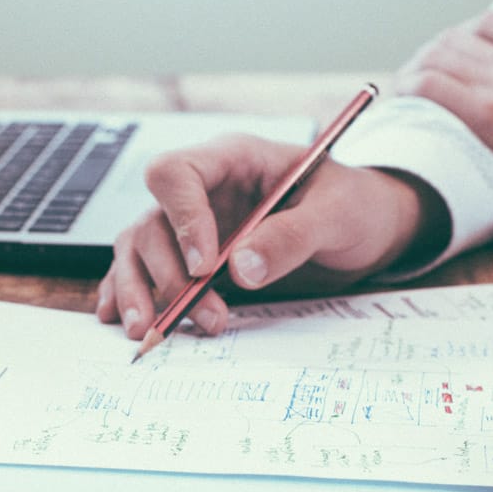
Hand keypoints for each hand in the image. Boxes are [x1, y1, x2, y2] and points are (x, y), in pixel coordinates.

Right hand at [96, 134, 442, 338]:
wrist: (369, 228)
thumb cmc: (356, 206)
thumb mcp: (338, 214)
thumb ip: (292, 236)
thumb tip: (240, 269)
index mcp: (233, 159)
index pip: (176, 174)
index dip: (182, 219)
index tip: (205, 266)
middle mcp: (204, 190)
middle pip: (152, 221)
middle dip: (169, 274)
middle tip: (205, 315)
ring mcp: (194, 225)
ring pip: (140, 248)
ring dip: (141, 291)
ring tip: (149, 331)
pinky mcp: (193, 257)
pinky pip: (146, 270)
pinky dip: (131, 294)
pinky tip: (123, 319)